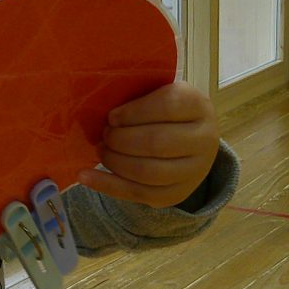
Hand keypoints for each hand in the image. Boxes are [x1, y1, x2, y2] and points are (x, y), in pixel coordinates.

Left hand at [78, 81, 218, 208]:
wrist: (194, 142)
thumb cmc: (167, 112)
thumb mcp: (161, 93)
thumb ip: (139, 96)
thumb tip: (99, 105)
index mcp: (198, 106)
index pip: (167, 107)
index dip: (133, 113)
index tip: (112, 116)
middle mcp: (205, 140)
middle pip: (157, 143)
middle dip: (121, 139)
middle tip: (105, 134)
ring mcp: (194, 171)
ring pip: (148, 172)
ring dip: (115, 161)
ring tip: (102, 150)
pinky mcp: (176, 195)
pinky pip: (138, 193)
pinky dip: (107, 185)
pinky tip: (84, 176)